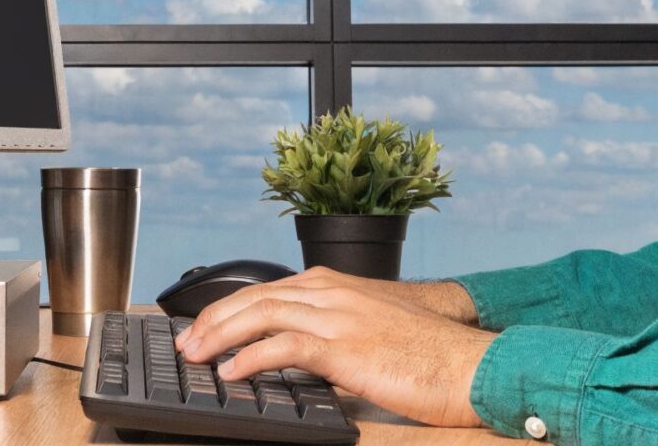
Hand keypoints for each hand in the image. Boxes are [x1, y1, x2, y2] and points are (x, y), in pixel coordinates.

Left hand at [173, 267, 495, 427]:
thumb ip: (334, 333)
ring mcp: (340, 316)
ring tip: (196, 356)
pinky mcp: (348, 347)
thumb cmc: (429, 355)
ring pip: (263, 315)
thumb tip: (298, 354)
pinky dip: (252, 356)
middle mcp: (334, 292)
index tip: (201, 327)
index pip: (267, 289)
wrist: (472, 362)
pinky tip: (233, 372)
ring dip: (221, 336)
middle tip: (185, 343)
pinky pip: (287, 346)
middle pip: (256, 297)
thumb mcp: (372, 332)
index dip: (228, 308)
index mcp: (338, 285)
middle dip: (213, 319)